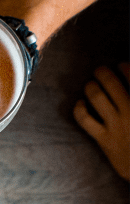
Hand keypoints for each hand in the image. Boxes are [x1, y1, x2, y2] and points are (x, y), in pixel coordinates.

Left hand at [73, 63, 129, 179]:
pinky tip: (80, 103)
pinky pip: (84, 119)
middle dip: (103, 73)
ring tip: (91, 84)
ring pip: (96, 97)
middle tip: (100, 70)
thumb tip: (128, 79)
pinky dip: (79, 108)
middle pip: (112, 84)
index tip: (121, 64)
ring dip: (91, 86)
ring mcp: (116, 126)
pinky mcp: (104, 139)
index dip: (125, 68)